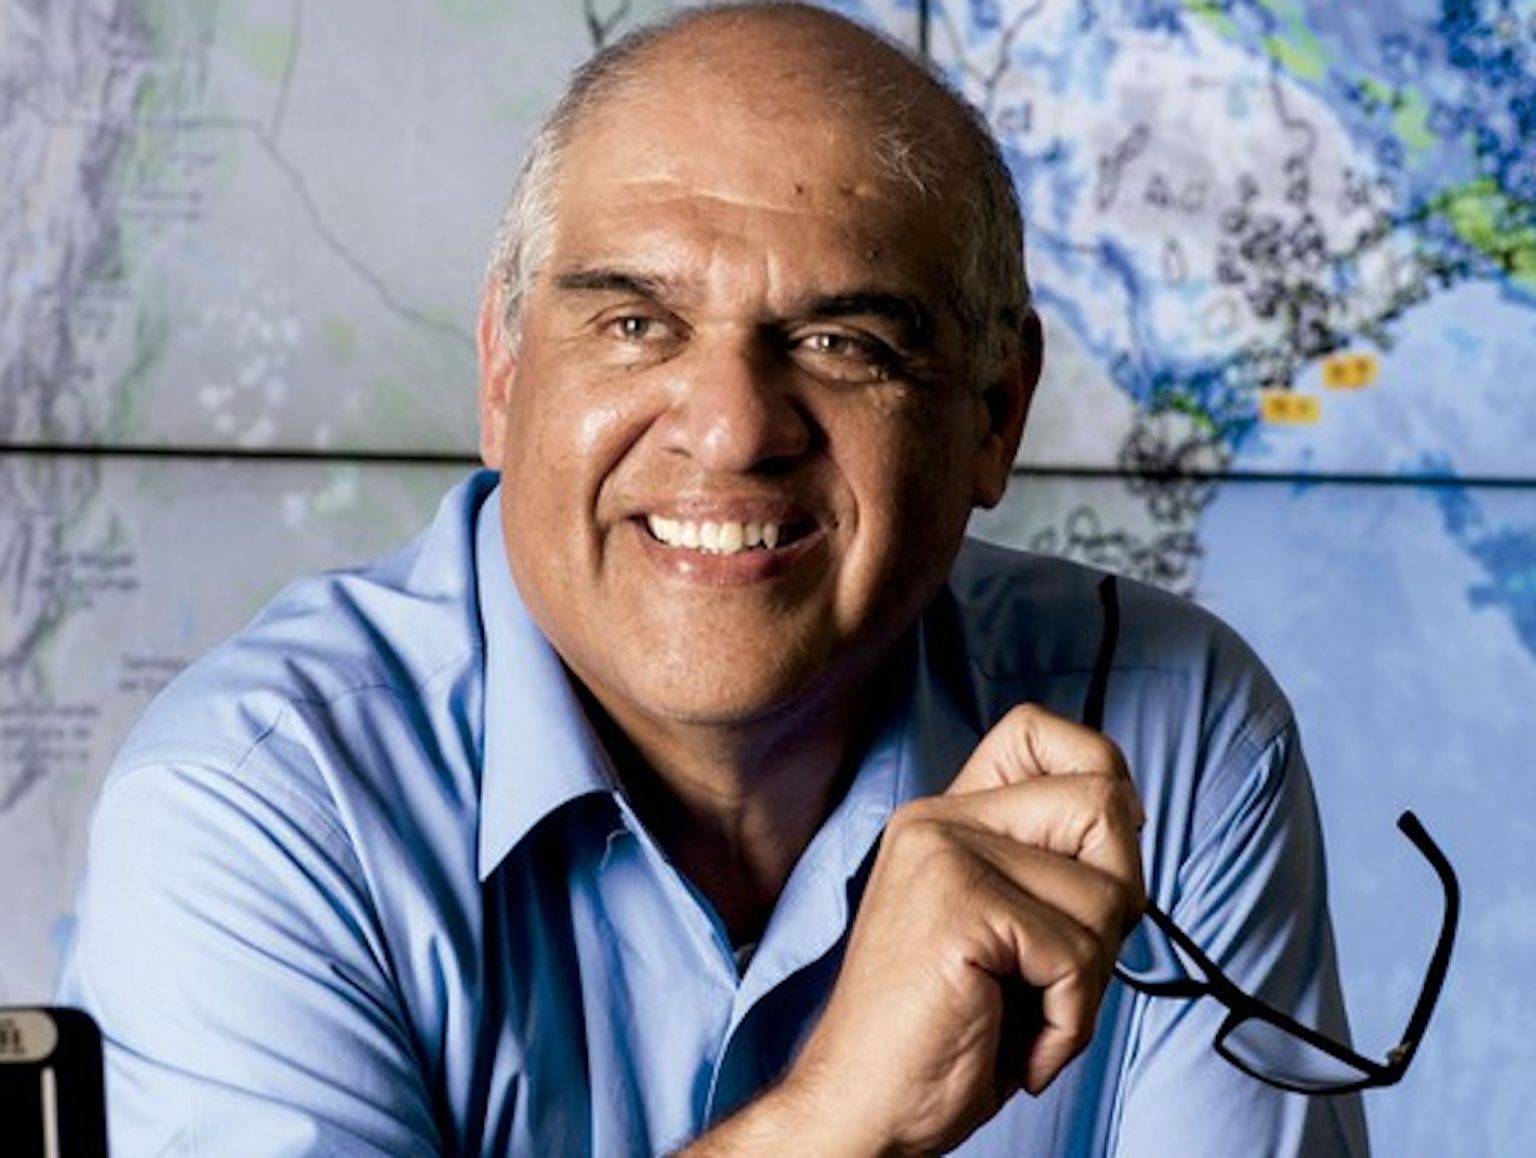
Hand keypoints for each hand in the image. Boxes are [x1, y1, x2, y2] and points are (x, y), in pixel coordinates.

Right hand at [778, 704, 1145, 1155]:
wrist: (863, 1109)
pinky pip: (1078, 957)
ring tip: (1025, 1011)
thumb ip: (1047, 865)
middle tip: (1056, 970)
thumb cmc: (944, 1034)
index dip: (1098, 780)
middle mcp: (939, 819)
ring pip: (1107, 893)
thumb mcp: (1004, 930)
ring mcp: (944, 855)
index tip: (1091, 860)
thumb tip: (1130, 810)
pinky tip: (1019, 1047)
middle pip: (1105, 805)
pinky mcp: (957, 907)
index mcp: (945, 818)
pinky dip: (1068, 1025)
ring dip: (1090, 982)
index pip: (1039, 729)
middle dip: (1115, 905)